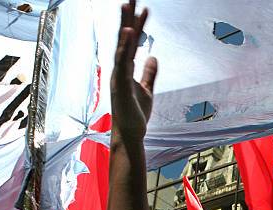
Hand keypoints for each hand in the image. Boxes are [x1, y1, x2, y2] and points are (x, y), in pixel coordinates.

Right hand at [111, 1, 157, 142]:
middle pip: (124, 38)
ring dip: (124, 25)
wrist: (131, 134)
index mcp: (125, 69)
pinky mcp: (120, 85)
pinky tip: (130, 32)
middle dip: (128, 17)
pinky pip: (122, 62)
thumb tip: (153, 57)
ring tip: (128, 5)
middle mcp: (119, 68)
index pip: (132, 42)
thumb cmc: (135, 114)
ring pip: (121, 46)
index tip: (145, 8)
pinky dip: (125, 47)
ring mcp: (118, 76)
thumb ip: (149, 74)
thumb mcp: (147, 90)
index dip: (138, 25)